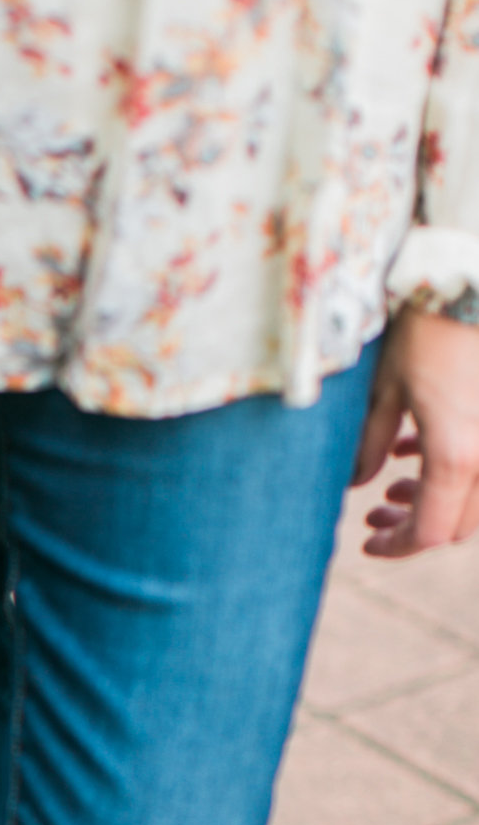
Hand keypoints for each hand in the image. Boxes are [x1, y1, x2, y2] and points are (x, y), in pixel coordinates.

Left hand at [353, 307, 478, 555]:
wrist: (470, 278)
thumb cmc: (424, 330)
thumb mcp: (383, 391)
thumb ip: (368, 447)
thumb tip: (357, 485)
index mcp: (457, 456)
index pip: (429, 533)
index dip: (397, 547)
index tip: (368, 542)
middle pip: (458, 523)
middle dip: (415, 526)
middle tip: (376, 515)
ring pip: (475, 498)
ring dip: (435, 499)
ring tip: (394, 488)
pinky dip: (453, 469)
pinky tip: (415, 449)